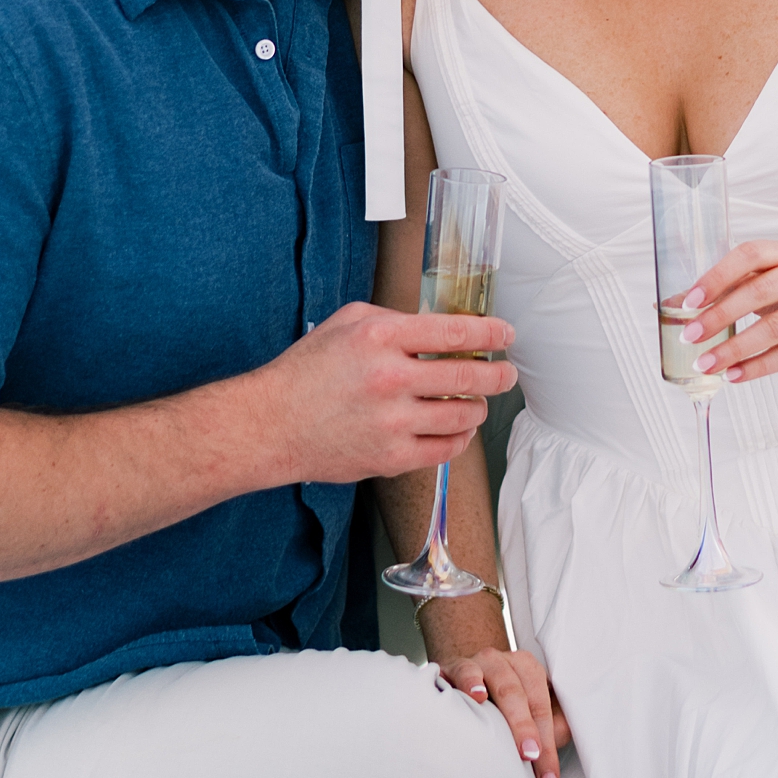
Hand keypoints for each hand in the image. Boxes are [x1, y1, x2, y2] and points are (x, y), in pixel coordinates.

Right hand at [252, 301, 516, 481]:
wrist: (271, 425)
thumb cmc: (306, 372)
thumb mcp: (347, 322)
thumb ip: (395, 319)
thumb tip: (440, 327)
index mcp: (380, 337)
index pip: (455, 331)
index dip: (491, 333)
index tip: (505, 336)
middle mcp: (390, 378)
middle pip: (469, 376)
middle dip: (499, 375)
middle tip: (506, 374)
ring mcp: (392, 422)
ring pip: (463, 415)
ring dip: (478, 407)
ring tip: (477, 402)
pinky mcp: (390, 458)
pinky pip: (445, 450)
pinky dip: (460, 438)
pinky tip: (457, 429)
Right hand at [436, 640, 570, 777]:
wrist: (461, 681)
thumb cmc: (500, 704)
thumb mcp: (528, 713)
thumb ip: (550, 727)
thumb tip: (558, 743)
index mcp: (529, 669)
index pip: (542, 707)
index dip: (547, 743)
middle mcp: (506, 662)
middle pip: (522, 694)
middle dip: (528, 728)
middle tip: (531, 757)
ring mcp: (480, 662)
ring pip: (500, 678)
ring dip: (509, 709)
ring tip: (510, 732)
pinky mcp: (454, 667)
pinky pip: (465, 669)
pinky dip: (471, 681)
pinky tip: (477, 696)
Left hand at [682, 239, 777, 385]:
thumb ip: (738, 287)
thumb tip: (680, 303)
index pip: (749, 255)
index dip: (717, 276)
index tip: (690, 300)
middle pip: (759, 291)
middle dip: (720, 315)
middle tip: (691, 335)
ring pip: (774, 326)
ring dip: (735, 347)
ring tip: (708, 363)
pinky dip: (760, 366)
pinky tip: (737, 375)